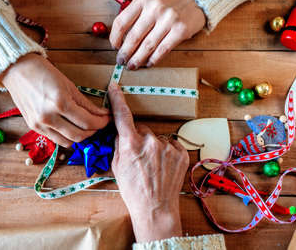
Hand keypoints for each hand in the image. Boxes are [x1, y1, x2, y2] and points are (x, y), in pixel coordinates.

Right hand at [1, 53, 109, 146]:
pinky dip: (67, 137)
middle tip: (99, 123)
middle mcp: (49, 117)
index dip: (102, 122)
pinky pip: (55, 139)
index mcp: (60, 102)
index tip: (108, 119)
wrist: (17, 69)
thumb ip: (86, 103)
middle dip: (93, 131)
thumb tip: (102, 114)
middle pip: (79, 135)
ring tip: (86, 127)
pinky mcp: (33, 127)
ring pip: (68, 142)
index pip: (88, 121)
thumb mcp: (69, 85)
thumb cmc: (43, 72)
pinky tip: (71, 127)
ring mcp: (40, 124)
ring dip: (80, 136)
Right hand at [108, 82, 188, 242]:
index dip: (118, 99)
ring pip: (156, 138)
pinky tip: (163, 165)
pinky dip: (166, 151)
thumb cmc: (133, 190)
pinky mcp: (181, 153)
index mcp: (131, 144)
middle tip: (138, 157)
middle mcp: (150, 141)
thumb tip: (120, 131)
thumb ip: (119, 145)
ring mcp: (167, 147)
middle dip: (138, 138)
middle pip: (141, 129)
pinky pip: (170, 144)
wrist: (155, 208)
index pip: (122, 115)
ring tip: (152, 165)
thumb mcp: (117, 167)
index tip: (115, 86)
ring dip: (153, 146)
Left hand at [110, 0, 204, 69]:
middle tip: (121, 61)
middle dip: (125, 52)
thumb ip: (136, 14)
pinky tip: (148, 63)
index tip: (114, 47)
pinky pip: (162, 49)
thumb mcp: (150, 0)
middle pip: (133, 37)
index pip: (122, 22)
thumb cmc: (169, 2)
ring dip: (137, 59)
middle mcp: (155, 8)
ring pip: (147, 45)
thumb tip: (120, 39)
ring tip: (132, 65)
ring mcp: (169, 19)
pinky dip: (153, 59)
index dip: (115, 38)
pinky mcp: (181, 30)